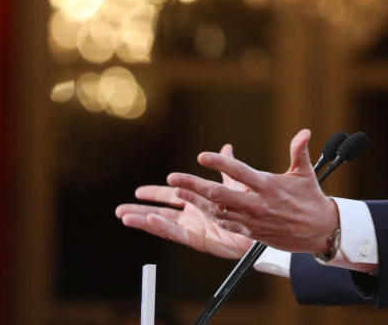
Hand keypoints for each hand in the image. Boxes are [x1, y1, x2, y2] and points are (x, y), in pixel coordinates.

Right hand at [115, 144, 253, 258]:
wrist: (268, 223)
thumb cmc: (254, 204)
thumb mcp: (238, 181)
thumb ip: (228, 166)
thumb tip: (226, 147)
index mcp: (200, 202)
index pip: (172, 195)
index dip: (155, 193)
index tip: (138, 190)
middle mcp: (194, 216)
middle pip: (162, 212)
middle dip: (141, 210)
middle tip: (120, 210)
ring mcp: (196, 228)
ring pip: (164, 224)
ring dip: (144, 219)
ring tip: (125, 216)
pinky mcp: (201, 239)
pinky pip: (178, 234)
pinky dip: (162, 227)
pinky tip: (149, 220)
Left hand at [167, 129, 339, 253]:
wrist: (319, 231)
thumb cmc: (311, 199)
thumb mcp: (305, 173)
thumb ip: (298, 151)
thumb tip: (304, 132)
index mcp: (269, 186)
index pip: (240, 172)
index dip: (220, 163)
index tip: (203, 156)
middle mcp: (258, 204)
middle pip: (220, 194)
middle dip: (194, 185)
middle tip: (173, 177)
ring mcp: (252, 220)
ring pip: (217, 211)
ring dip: (195, 201)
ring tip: (177, 192)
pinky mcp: (251, 232)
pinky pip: (226, 224)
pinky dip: (209, 215)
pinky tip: (196, 207)